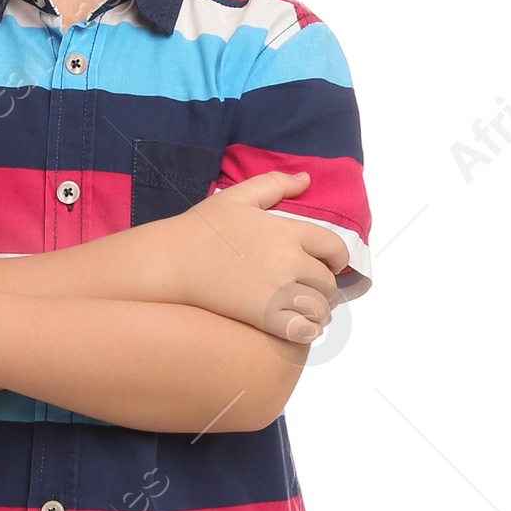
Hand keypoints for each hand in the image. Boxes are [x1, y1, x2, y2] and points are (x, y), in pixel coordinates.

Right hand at [162, 172, 348, 344]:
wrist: (171, 262)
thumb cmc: (201, 230)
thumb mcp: (238, 197)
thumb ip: (276, 184)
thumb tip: (306, 179)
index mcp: (287, 232)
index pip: (334, 247)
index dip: (338, 258)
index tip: (332, 264)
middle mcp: (288, 261)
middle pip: (328, 282)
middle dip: (326, 287)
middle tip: (317, 291)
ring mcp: (277, 291)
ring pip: (319, 308)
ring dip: (319, 311)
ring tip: (310, 311)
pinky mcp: (263, 317)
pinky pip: (303, 330)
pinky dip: (308, 331)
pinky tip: (300, 328)